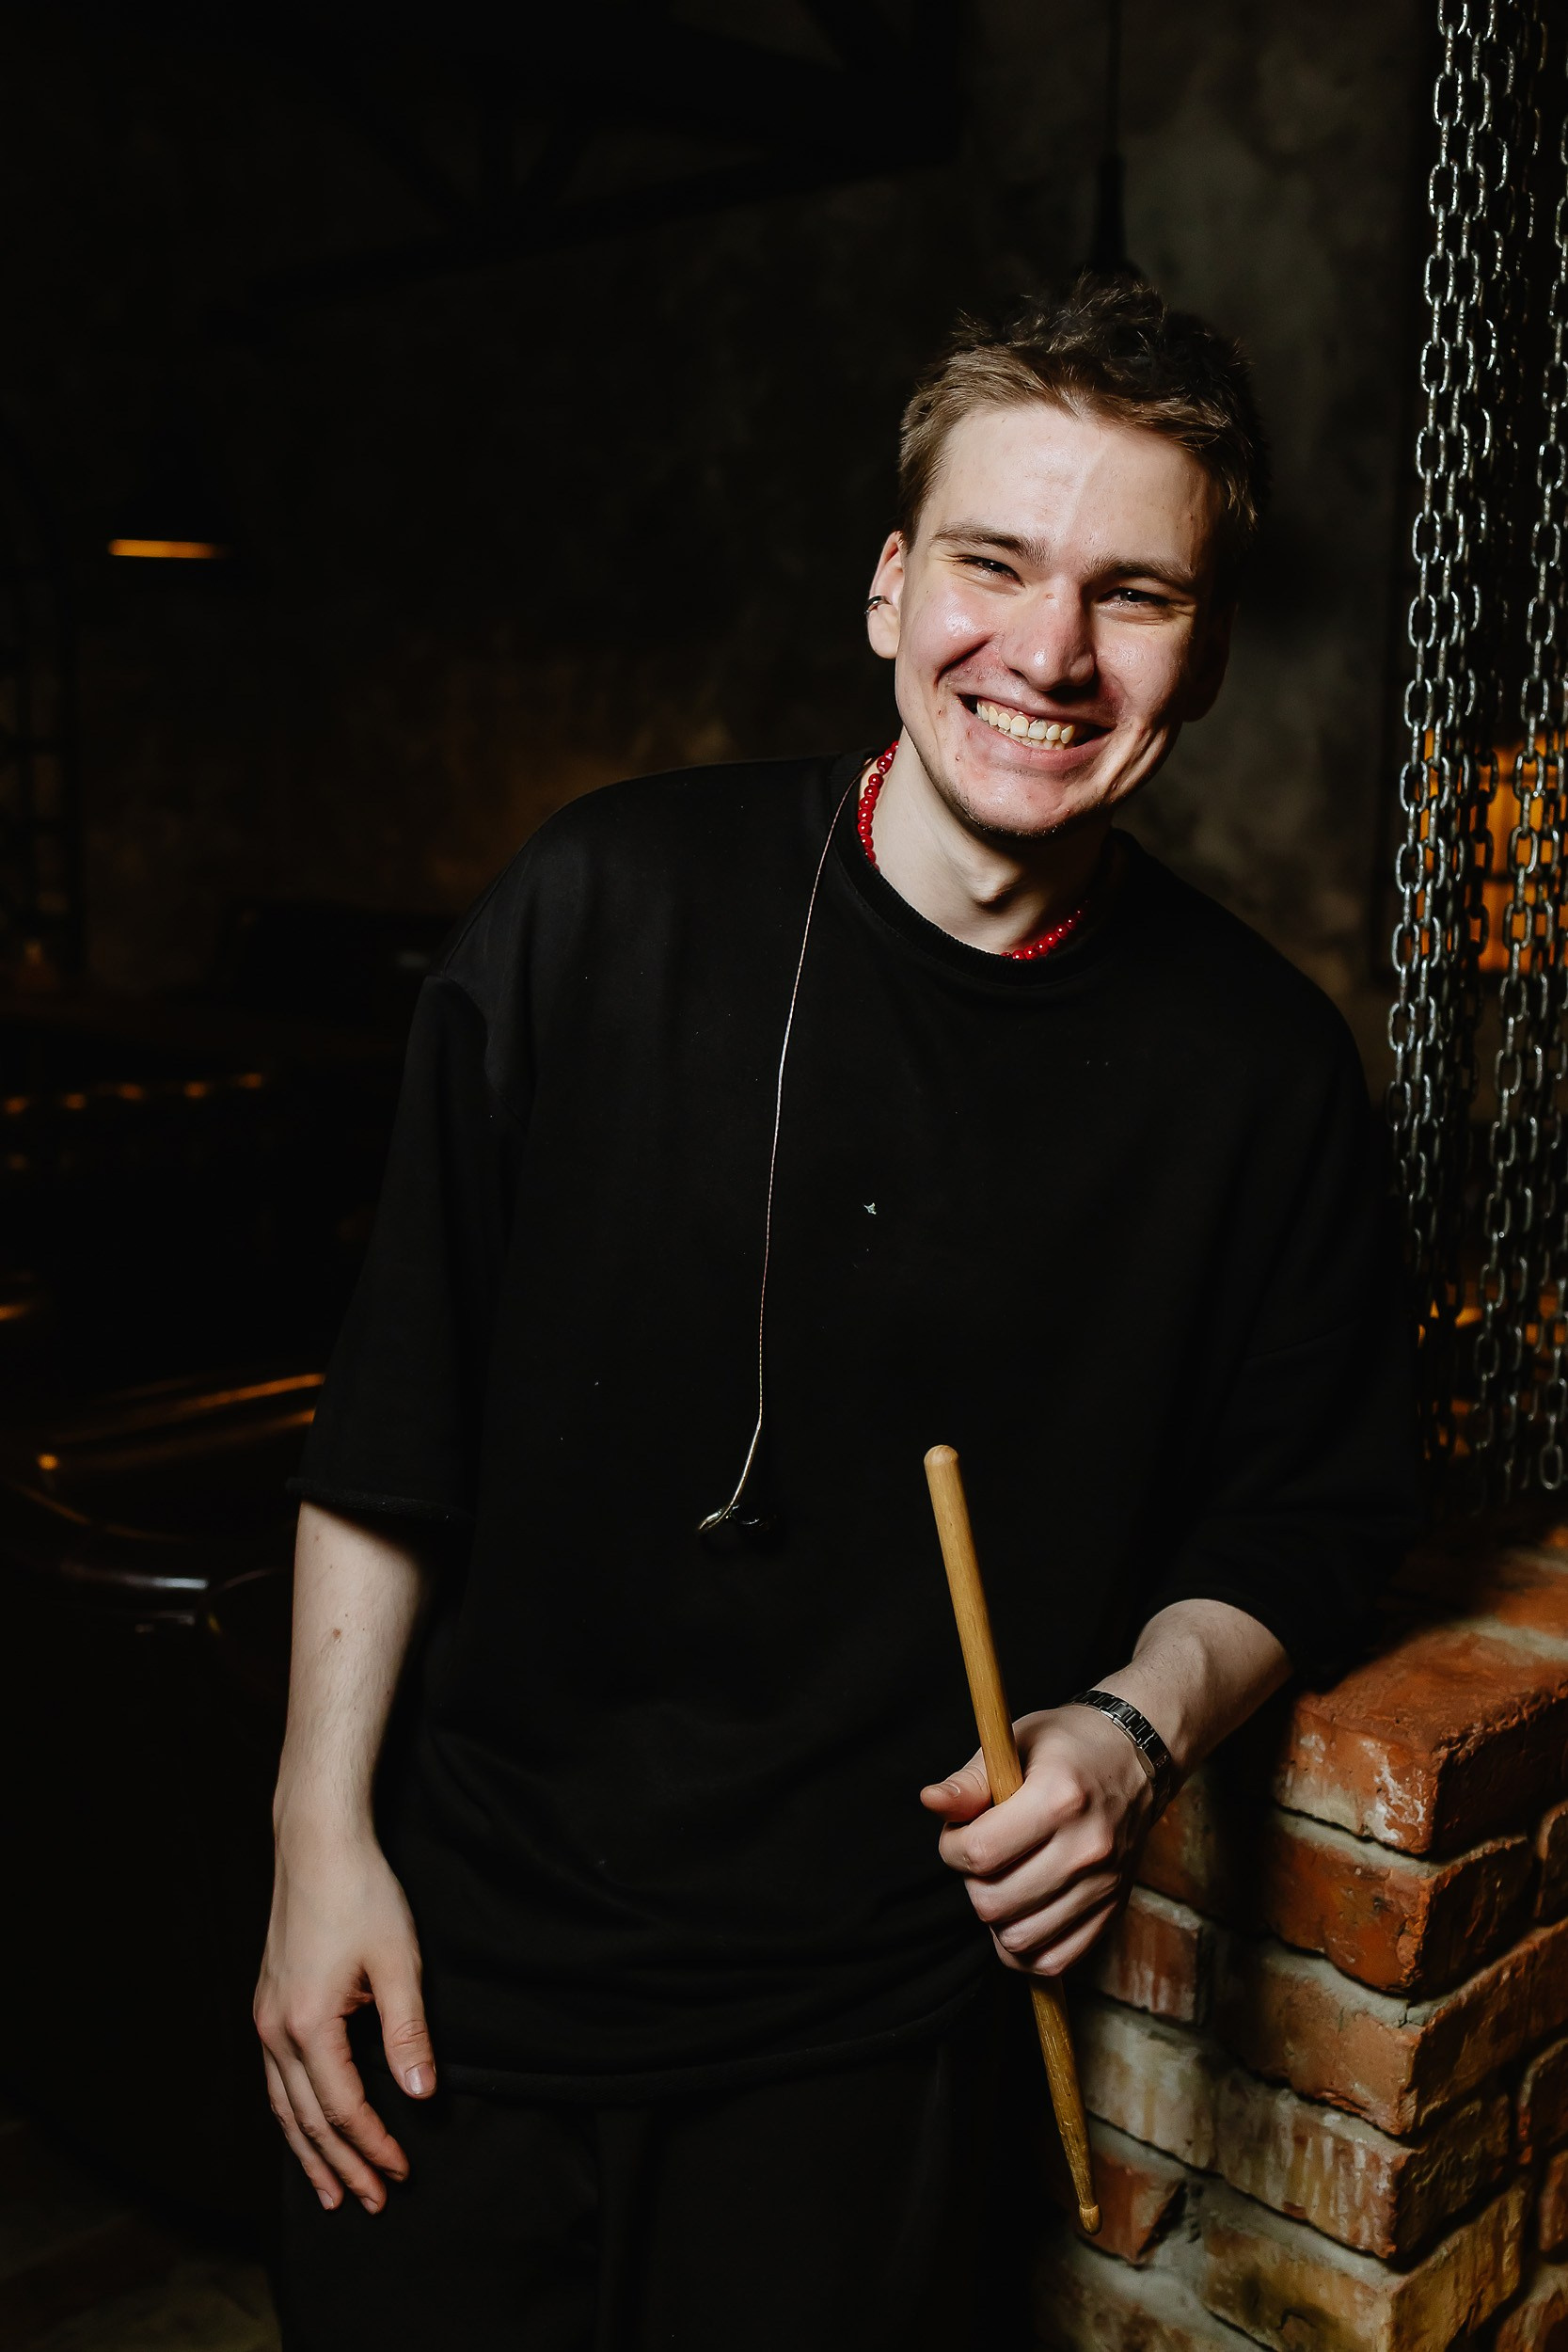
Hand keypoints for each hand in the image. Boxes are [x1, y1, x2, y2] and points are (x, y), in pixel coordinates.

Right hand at [254, 1827, 434, 2212]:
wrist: (317, 1843)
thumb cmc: (361, 1894)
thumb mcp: (399, 1962)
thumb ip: (408, 2032)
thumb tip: (422, 2093)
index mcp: (309, 2025)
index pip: (344, 2108)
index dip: (374, 2145)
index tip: (402, 2171)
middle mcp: (275, 2029)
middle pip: (307, 2119)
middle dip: (341, 2165)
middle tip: (371, 2203)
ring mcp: (266, 2016)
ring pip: (282, 2105)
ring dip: (308, 2151)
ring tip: (330, 2191)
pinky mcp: (268, 2002)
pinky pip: (276, 2079)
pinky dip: (292, 2114)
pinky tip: (304, 2127)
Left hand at [920, 1705, 1153, 1976]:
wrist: (1133, 1758)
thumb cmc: (1065, 1747)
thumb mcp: (1014, 1743)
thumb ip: (970, 1781)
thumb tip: (930, 1802)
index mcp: (1059, 1797)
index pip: (980, 1852)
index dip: (952, 1847)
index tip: (959, 1832)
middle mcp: (1086, 1847)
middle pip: (995, 1903)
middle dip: (972, 1881)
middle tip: (983, 1854)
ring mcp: (1104, 1884)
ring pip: (1020, 1939)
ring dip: (996, 1917)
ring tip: (1004, 1880)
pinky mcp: (1113, 1910)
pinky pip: (1055, 1960)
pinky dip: (1026, 1948)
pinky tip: (1021, 1914)